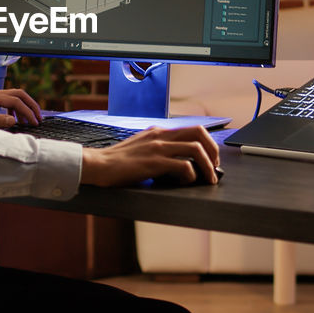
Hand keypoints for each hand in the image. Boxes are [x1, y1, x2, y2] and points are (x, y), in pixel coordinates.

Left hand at [0, 89, 41, 127]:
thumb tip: (13, 121)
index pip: (15, 100)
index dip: (27, 111)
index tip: (34, 122)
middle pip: (18, 93)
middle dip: (30, 104)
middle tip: (39, 117)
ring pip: (13, 96)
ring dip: (24, 106)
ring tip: (29, 120)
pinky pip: (7, 101)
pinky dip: (15, 109)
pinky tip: (14, 119)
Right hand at [80, 126, 220, 186]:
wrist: (98, 165)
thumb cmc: (118, 161)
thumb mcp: (142, 146)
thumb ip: (159, 148)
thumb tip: (179, 161)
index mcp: (159, 131)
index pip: (194, 129)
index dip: (208, 143)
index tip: (211, 159)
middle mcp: (161, 135)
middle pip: (200, 134)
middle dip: (213, 151)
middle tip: (215, 168)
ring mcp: (158, 148)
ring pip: (196, 149)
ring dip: (208, 166)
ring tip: (208, 179)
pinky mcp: (153, 162)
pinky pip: (183, 165)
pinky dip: (191, 175)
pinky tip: (186, 183)